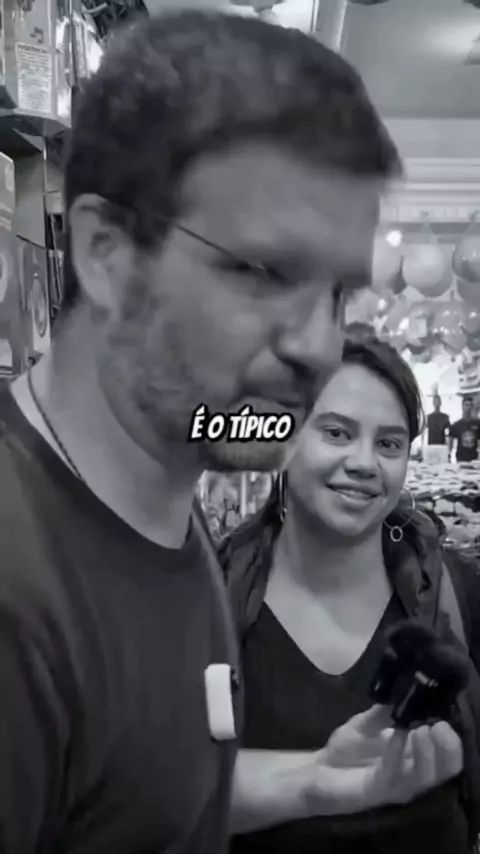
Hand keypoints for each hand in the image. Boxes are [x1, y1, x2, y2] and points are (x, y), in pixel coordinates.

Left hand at [306, 705, 463, 816]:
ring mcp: (396, 786)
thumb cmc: (346, 750)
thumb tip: (404, 694)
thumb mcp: (367, 723)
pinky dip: (397, 753)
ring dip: (427, 752)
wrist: (317, 771)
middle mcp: (411, 774)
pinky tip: (398, 735)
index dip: (451, 738)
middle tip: (438, 724)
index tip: (443, 715)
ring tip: (421, 729)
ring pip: (425, 777)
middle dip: (447, 747)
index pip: (446, 754)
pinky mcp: (376, 791)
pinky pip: (392, 775)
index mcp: (414, 758)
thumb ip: (385, 712)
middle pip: (445, 769)